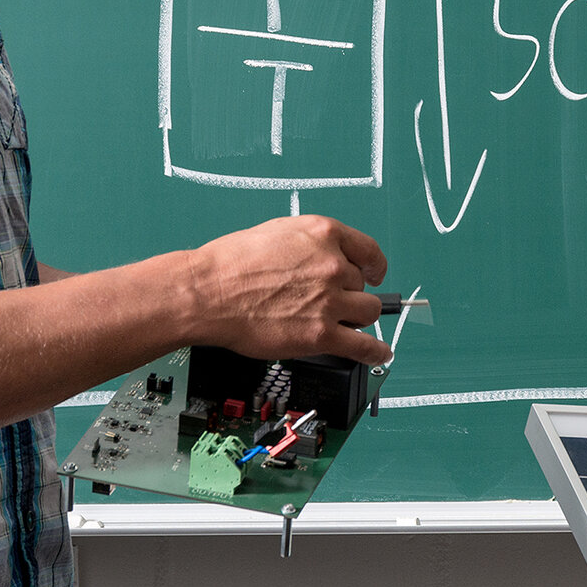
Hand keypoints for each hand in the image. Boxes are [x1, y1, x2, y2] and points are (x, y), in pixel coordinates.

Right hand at [180, 214, 391, 366]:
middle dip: (349, 294)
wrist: (207, 293)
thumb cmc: (229, 264)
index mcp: (323, 234)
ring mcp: (330, 301)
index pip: (368, 250)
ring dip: (357, 319)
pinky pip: (364, 346)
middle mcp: (332, 265)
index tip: (374, 274)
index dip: (374, 266)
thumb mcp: (277, 233)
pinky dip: (375, 352)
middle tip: (331, 303)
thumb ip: (309, 245)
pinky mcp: (321, 335)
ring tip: (346, 325)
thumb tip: (323, 258)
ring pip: (367, 313)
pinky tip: (378, 353)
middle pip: (361, 285)